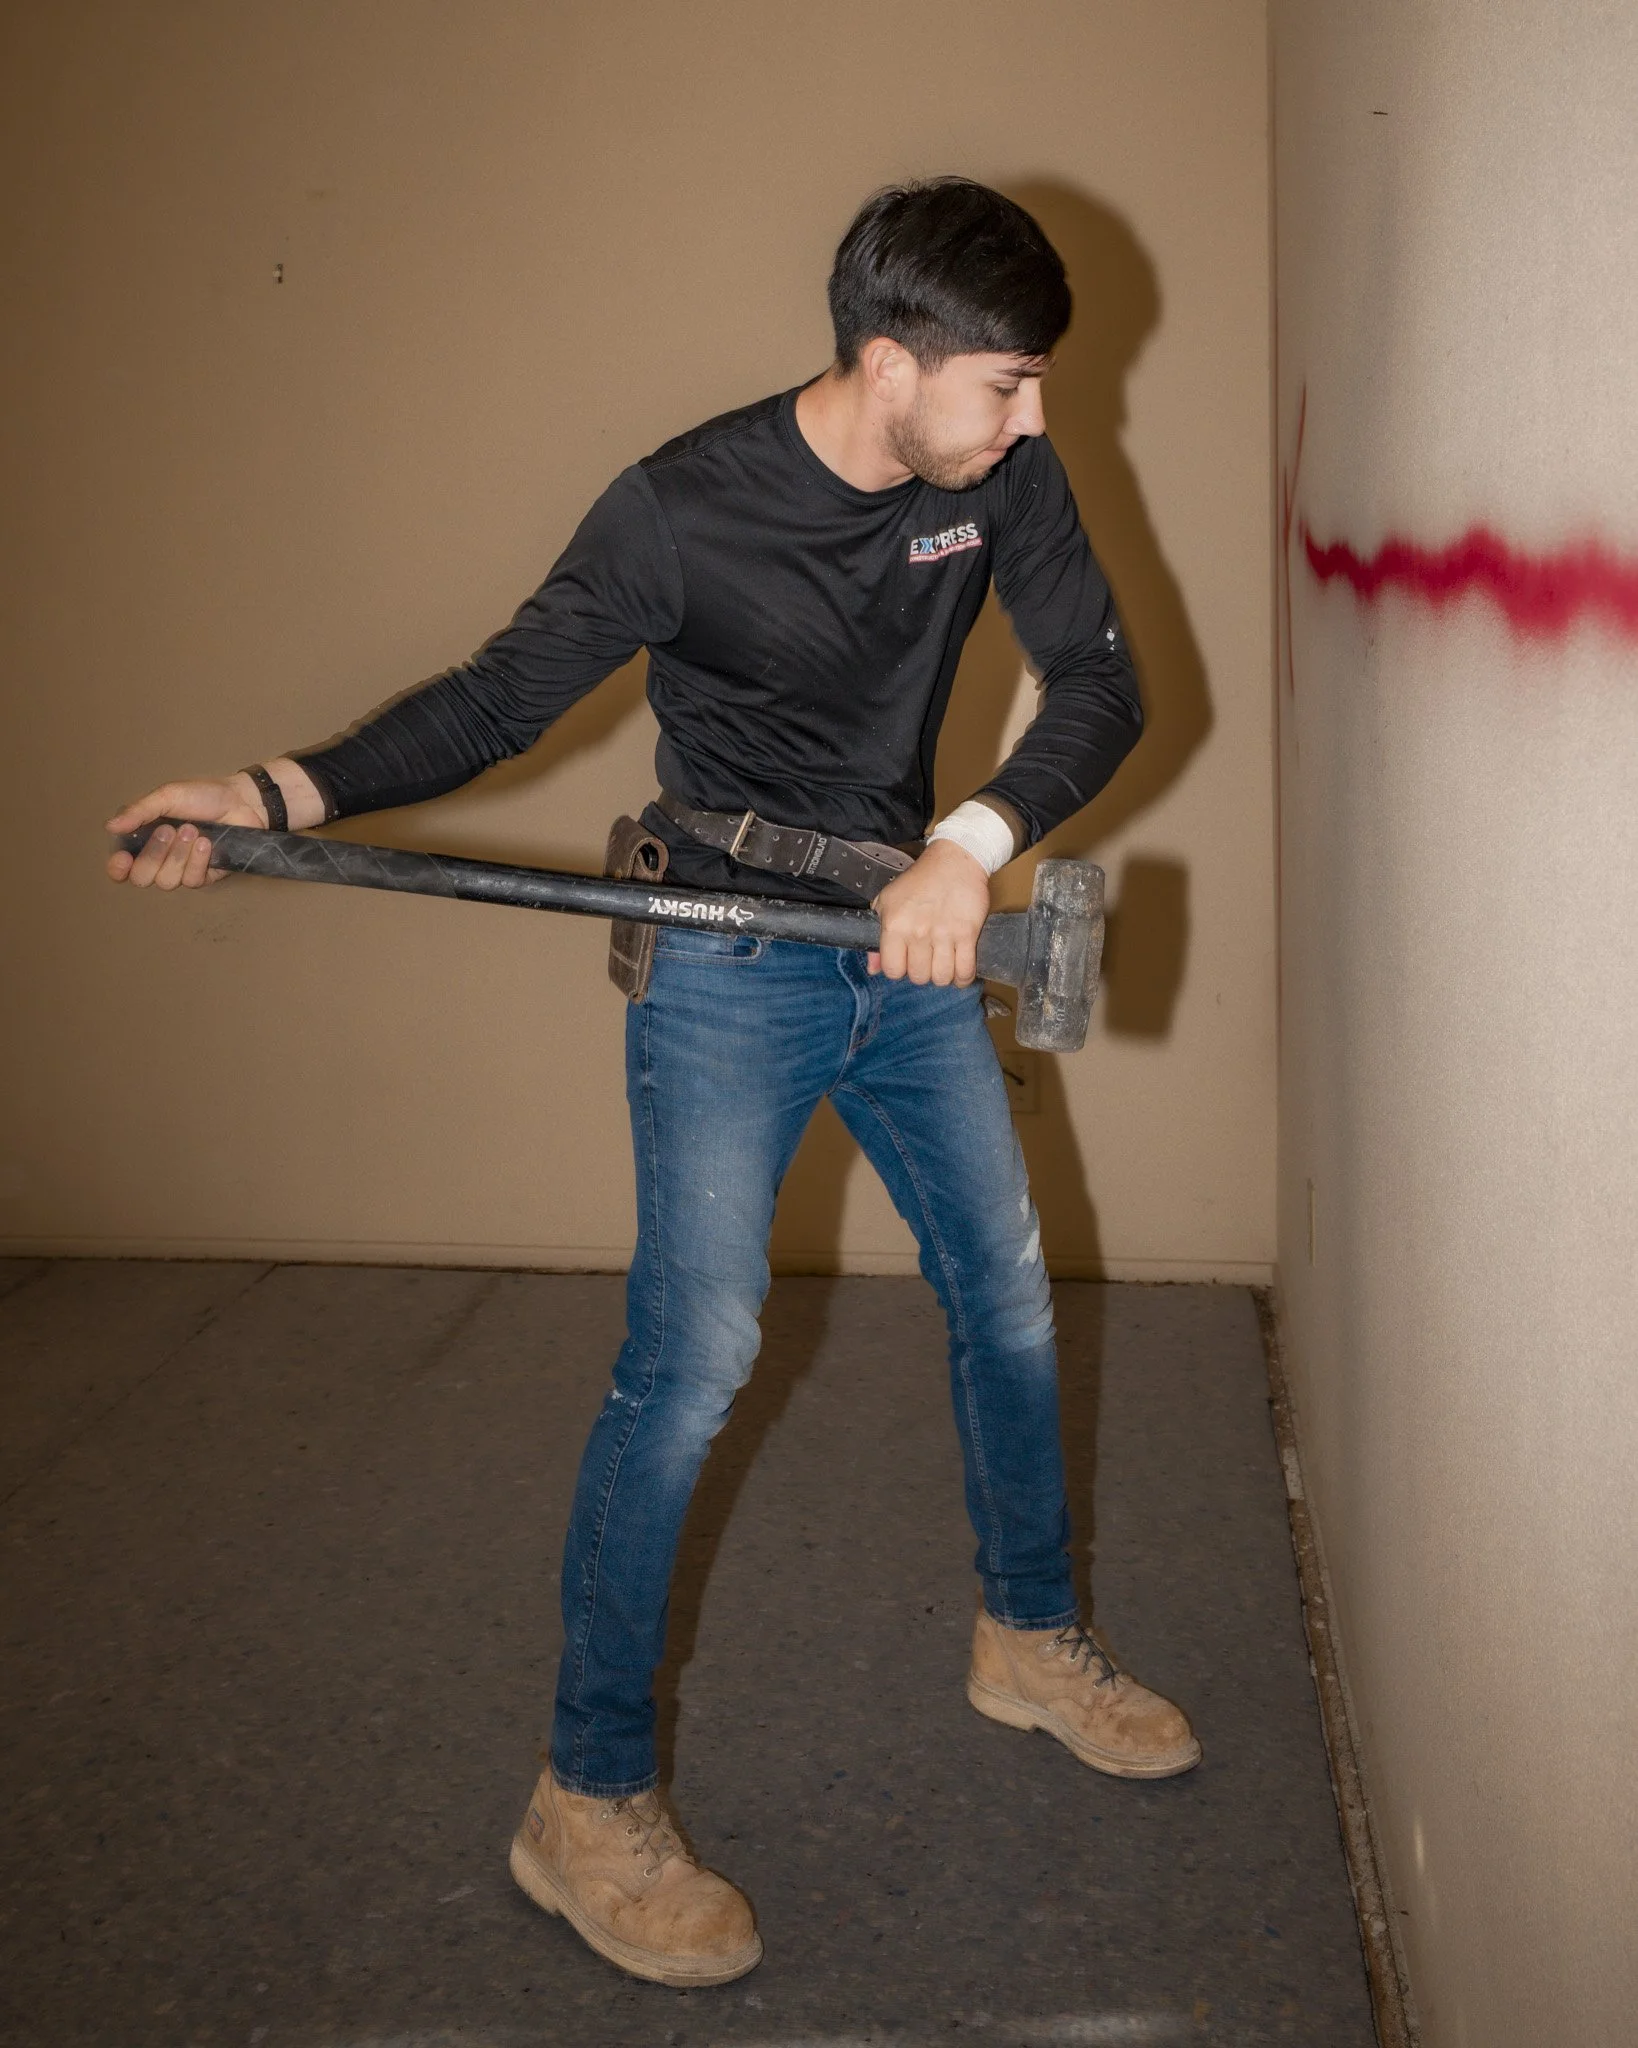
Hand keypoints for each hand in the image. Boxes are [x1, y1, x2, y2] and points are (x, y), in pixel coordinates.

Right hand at [105, 759, 323, 888]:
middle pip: (142, 878)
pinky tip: (206, 843)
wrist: (241, 801)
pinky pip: (192, 881)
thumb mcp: (167, 796)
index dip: (117, 869)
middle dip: (154, 854)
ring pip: (167, 881)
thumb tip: (110, 826)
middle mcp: (160, 859)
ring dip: (178, 855)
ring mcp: (182, 869)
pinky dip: (198, 861)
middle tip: (169, 830)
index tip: (123, 858)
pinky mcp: (205, 876)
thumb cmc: (203, 796)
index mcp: (144, 840)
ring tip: (193, 831)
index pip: (121, 867)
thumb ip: (139, 811)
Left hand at [870, 838, 990, 985]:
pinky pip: (965, 971)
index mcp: (894, 926)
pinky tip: (959, 971)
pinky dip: (963, 978)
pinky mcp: (967, 934)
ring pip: (942, 977)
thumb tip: (873, 968)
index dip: (899, 970)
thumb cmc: (918, 881)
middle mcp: (918, 933)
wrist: (954, 861)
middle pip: (919, 977)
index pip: (892, 970)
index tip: (905, 961)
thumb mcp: (887, 901)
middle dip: (922, 973)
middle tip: (926, 960)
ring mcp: (944, 935)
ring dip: (942, 975)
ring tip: (943, 964)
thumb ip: (877, 937)